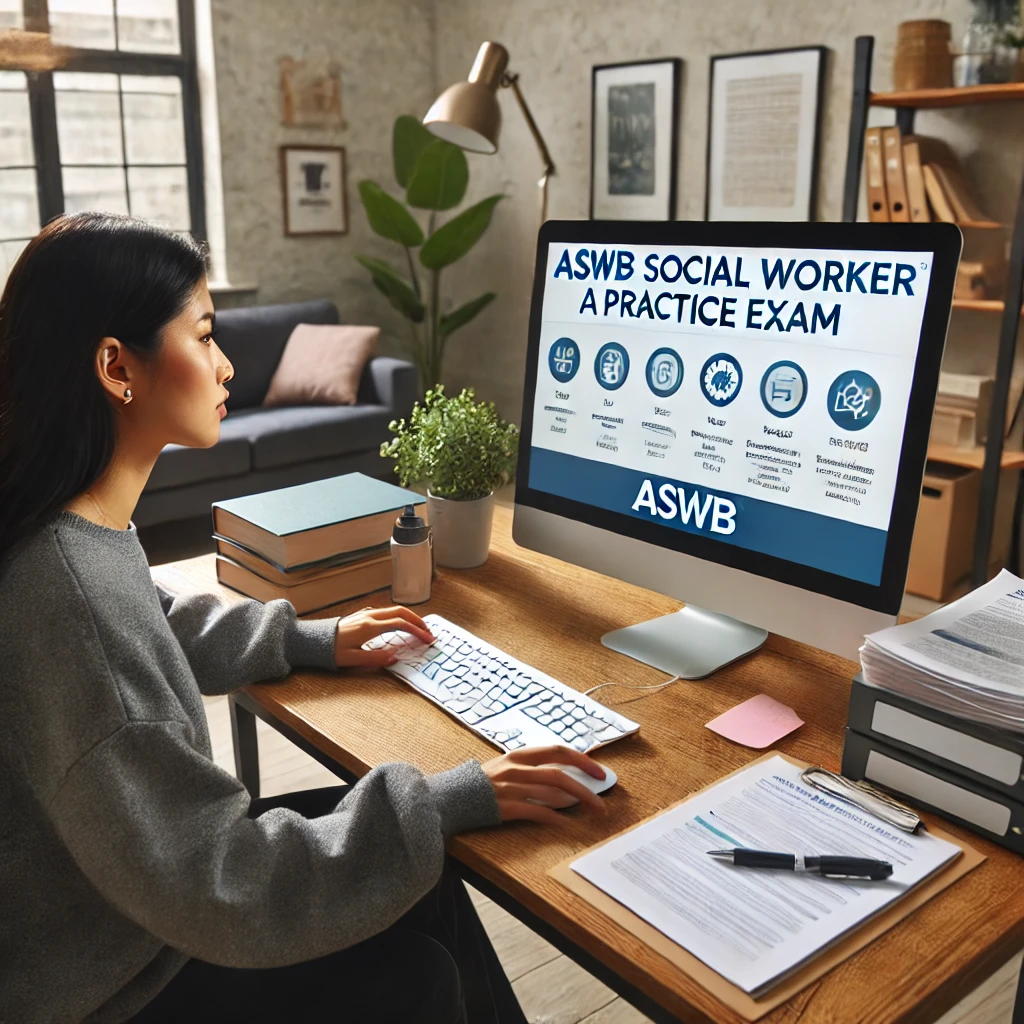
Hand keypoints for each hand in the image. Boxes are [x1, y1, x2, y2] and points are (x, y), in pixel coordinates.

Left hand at [333, 605, 434, 667]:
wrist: (311, 640)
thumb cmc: (329, 650)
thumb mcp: (351, 659)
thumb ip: (375, 659)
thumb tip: (394, 658)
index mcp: (369, 627)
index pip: (400, 624)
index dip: (417, 631)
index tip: (427, 639)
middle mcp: (369, 617)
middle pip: (400, 611)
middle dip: (418, 620)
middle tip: (428, 632)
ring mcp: (365, 614)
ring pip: (393, 610)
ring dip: (409, 618)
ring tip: (418, 629)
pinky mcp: (361, 616)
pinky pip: (385, 612)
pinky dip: (398, 617)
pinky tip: (399, 625)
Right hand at [482, 745, 609, 825]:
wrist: (449, 797)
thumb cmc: (481, 784)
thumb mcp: (506, 767)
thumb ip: (531, 770)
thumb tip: (564, 780)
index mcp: (518, 754)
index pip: (557, 750)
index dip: (582, 760)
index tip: (600, 772)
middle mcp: (516, 768)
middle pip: (558, 773)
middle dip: (585, 787)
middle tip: (602, 801)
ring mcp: (509, 787)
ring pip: (550, 792)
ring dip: (576, 802)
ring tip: (593, 811)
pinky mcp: (503, 807)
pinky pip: (535, 811)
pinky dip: (554, 817)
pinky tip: (566, 824)